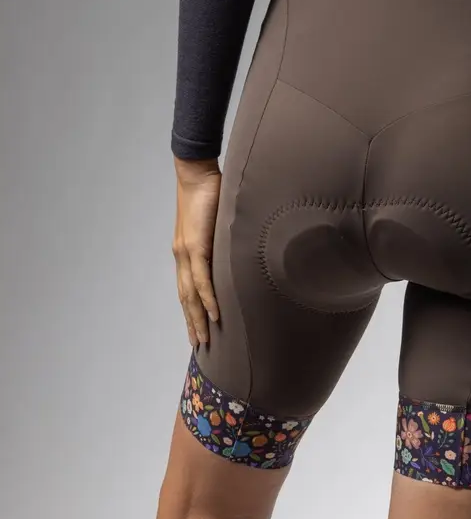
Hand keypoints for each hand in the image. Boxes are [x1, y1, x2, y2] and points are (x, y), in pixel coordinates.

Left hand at [172, 156, 221, 345]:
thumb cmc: (209, 193)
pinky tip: (213, 314)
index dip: (191, 310)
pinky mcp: (195, 246)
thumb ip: (223, 238)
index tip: (197, 328)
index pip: (187, 288)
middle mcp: (182, 256)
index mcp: (186, 252)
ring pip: (190, 294)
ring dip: (197, 318)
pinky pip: (201, 279)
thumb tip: (238, 250)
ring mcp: (187, 253)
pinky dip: (206, 299)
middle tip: (198, 345)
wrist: (196, 173)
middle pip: (186, 298)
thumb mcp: (217, 222)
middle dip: (192, 322)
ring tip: (203, 338)